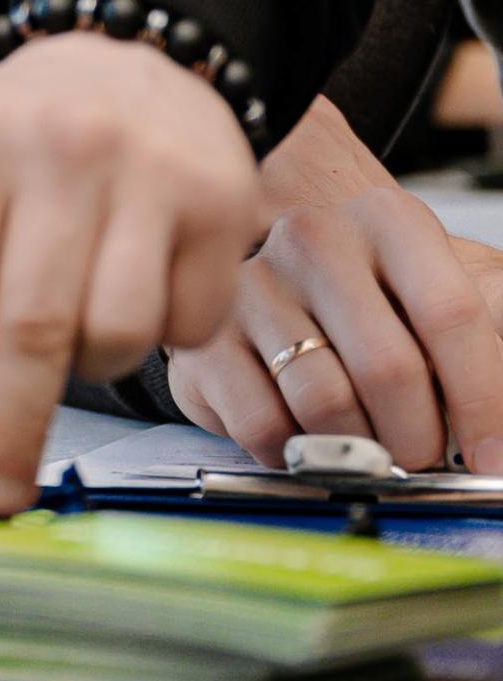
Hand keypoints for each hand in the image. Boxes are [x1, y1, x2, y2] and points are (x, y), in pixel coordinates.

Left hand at [0, 35, 260, 513]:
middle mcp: (57, 150)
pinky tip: (144, 284)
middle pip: (28, 331)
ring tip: (79, 335)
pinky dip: (161, 334)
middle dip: (5, 433)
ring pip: (115, 334)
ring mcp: (146, 171)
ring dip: (91, 368)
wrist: (132, 52)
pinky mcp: (220, 198)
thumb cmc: (25, 141)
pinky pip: (188, 322)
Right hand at [167, 93, 502, 471]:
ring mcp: (256, 282)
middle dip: (418, 438)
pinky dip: (295, 454)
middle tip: (421, 455)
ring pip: (325, 404)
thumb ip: (494, 336)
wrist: (284, 288)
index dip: (483, 400)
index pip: (450, 313)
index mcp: (390, 221)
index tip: (493, 458)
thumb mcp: (447, 297)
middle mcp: (317, 237)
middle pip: (389, 369)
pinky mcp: (207, 332)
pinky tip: (306, 435)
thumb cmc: (378, 304)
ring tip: (365, 444)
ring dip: (358, 451)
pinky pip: (263, 425)